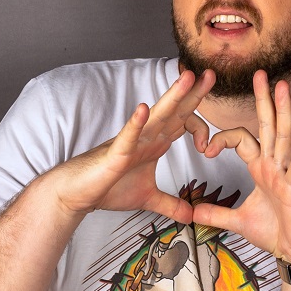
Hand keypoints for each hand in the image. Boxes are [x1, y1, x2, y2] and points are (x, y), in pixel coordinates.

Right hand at [48, 69, 214, 222]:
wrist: (78, 194)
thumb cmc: (109, 187)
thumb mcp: (148, 198)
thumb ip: (171, 205)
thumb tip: (191, 217)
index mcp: (156, 143)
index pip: (183, 124)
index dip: (202, 128)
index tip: (212, 148)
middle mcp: (147, 137)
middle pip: (175, 111)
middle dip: (194, 93)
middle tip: (211, 74)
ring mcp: (132, 143)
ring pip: (156, 116)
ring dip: (173, 97)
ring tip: (188, 78)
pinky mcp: (115, 154)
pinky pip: (127, 137)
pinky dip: (135, 124)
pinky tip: (143, 110)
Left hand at [193, 70, 290, 264]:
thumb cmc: (277, 233)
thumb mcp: (238, 221)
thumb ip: (216, 213)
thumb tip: (193, 213)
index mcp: (262, 169)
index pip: (242, 140)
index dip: (222, 139)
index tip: (205, 149)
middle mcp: (276, 166)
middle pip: (267, 126)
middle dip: (263, 100)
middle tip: (259, 73)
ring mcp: (288, 175)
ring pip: (284, 138)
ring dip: (284, 112)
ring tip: (283, 89)